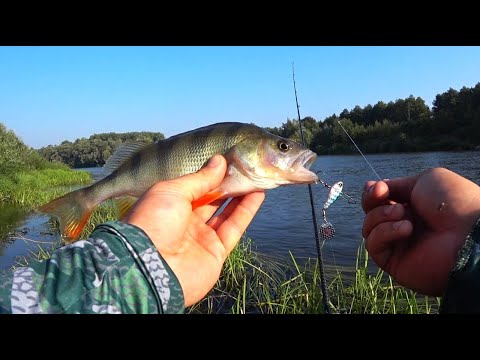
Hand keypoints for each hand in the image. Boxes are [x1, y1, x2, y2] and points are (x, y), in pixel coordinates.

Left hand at [123, 155, 264, 306]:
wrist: (149, 267)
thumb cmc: (153, 222)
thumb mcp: (173, 191)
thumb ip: (200, 178)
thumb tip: (220, 161)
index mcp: (169, 205)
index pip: (194, 186)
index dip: (211, 174)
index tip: (229, 159)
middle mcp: (184, 221)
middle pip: (211, 199)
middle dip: (227, 184)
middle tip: (245, 166)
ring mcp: (200, 238)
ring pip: (225, 212)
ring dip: (240, 195)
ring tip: (256, 177)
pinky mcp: (216, 253)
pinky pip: (234, 228)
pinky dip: (246, 211)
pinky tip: (258, 194)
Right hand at [362, 167, 479, 295]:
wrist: (469, 235)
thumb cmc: (453, 203)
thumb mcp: (425, 180)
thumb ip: (396, 184)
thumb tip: (373, 187)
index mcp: (412, 206)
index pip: (380, 200)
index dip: (373, 192)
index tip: (376, 187)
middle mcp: (403, 224)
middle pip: (370, 212)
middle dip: (371, 200)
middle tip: (381, 193)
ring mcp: (397, 244)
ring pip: (368, 228)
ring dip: (381, 216)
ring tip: (403, 214)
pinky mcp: (393, 262)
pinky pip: (373, 245)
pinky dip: (384, 233)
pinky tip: (405, 229)